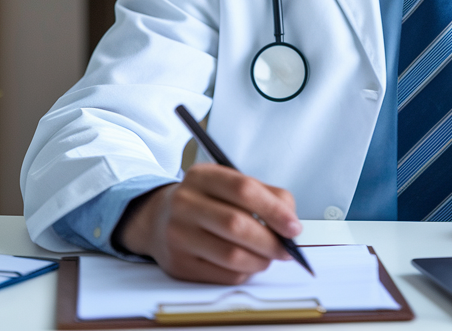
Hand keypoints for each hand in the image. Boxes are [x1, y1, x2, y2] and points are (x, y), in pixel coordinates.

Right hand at [116, 163, 301, 283]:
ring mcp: (177, 235)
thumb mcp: (229, 185)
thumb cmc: (206, 202)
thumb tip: (291, 223)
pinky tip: (247, 264)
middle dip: (270, 241)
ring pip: (231, 256)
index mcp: (202, 176)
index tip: (294, 227)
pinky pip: (223, 275)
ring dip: (260, 260)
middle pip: (237, 225)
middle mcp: (184, 203)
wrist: (158, 219)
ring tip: (268, 257)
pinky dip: (244, 273)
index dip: (274, 210)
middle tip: (287, 249)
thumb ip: (266, 195)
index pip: (243, 190)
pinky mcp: (178, 264)